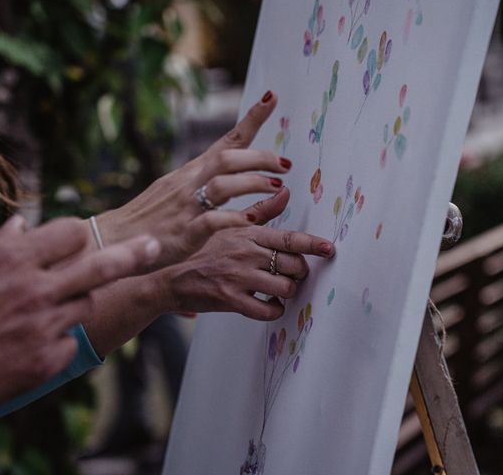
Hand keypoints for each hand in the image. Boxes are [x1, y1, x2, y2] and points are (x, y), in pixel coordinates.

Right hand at [0, 216, 159, 413]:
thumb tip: (22, 224)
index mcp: (13, 260)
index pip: (71, 233)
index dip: (76, 234)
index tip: (78, 239)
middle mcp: (35, 290)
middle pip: (102, 265)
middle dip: (134, 253)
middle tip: (155, 245)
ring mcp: (44, 326)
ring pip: (88, 303)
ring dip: (78, 300)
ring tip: (46, 309)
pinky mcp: (47, 360)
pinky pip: (70, 340)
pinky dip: (58, 337)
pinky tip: (31, 343)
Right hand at [97, 91, 291, 269]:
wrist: (115, 241)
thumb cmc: (153, 217)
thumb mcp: (181, 191)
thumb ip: (209, 181)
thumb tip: (236, 172)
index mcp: (192, 171)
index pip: (226, 139)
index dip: (251, 118)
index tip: (271, 96)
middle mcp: (190, 182)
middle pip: (228, 157)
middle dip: (260, 157)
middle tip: (286, 164)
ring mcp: (186, 205)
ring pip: (223, 183)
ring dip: (253, 182)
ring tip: (277, 186)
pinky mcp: (185, 232)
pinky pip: (212, 220)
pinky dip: (233, 217)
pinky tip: (250, 220)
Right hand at [154, 188, 334, 319]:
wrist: (173, 278)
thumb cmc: (207, 252)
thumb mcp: (232, 226)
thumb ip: (262, 211)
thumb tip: (285, 192)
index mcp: (249, 233)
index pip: (289, 238)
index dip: (313, 244)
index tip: (329, 248)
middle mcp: (246, 253)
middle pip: (293, 265)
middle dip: (299, 273)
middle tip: (291, 274)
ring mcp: (239, 276)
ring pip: (285, 288)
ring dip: (288, 292)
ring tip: (279, 290)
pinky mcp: (231, 299)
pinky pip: (267, 310)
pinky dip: (274, 310)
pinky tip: (269, 305)